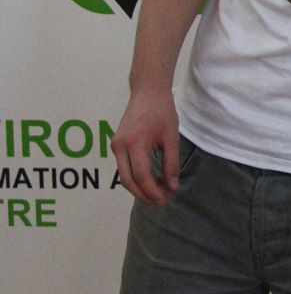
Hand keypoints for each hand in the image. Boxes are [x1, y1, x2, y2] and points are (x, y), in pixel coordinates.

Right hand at [110, 89, 179, 205]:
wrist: (147, 92)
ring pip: (124, 176)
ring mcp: (115, 146)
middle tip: (161, 202)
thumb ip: (171, 163)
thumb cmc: (162, 111)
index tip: (166, 199)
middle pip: (128, 180)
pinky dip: (135, 178)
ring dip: (139, 188)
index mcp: (134, 143)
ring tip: (158, 194)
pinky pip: (123, 167)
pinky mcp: (116, 145)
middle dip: (144, 194)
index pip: (141, 176)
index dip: (153, 191)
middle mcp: (119, 146)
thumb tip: (172, 186)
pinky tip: (150, 182)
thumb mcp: (171, 137)